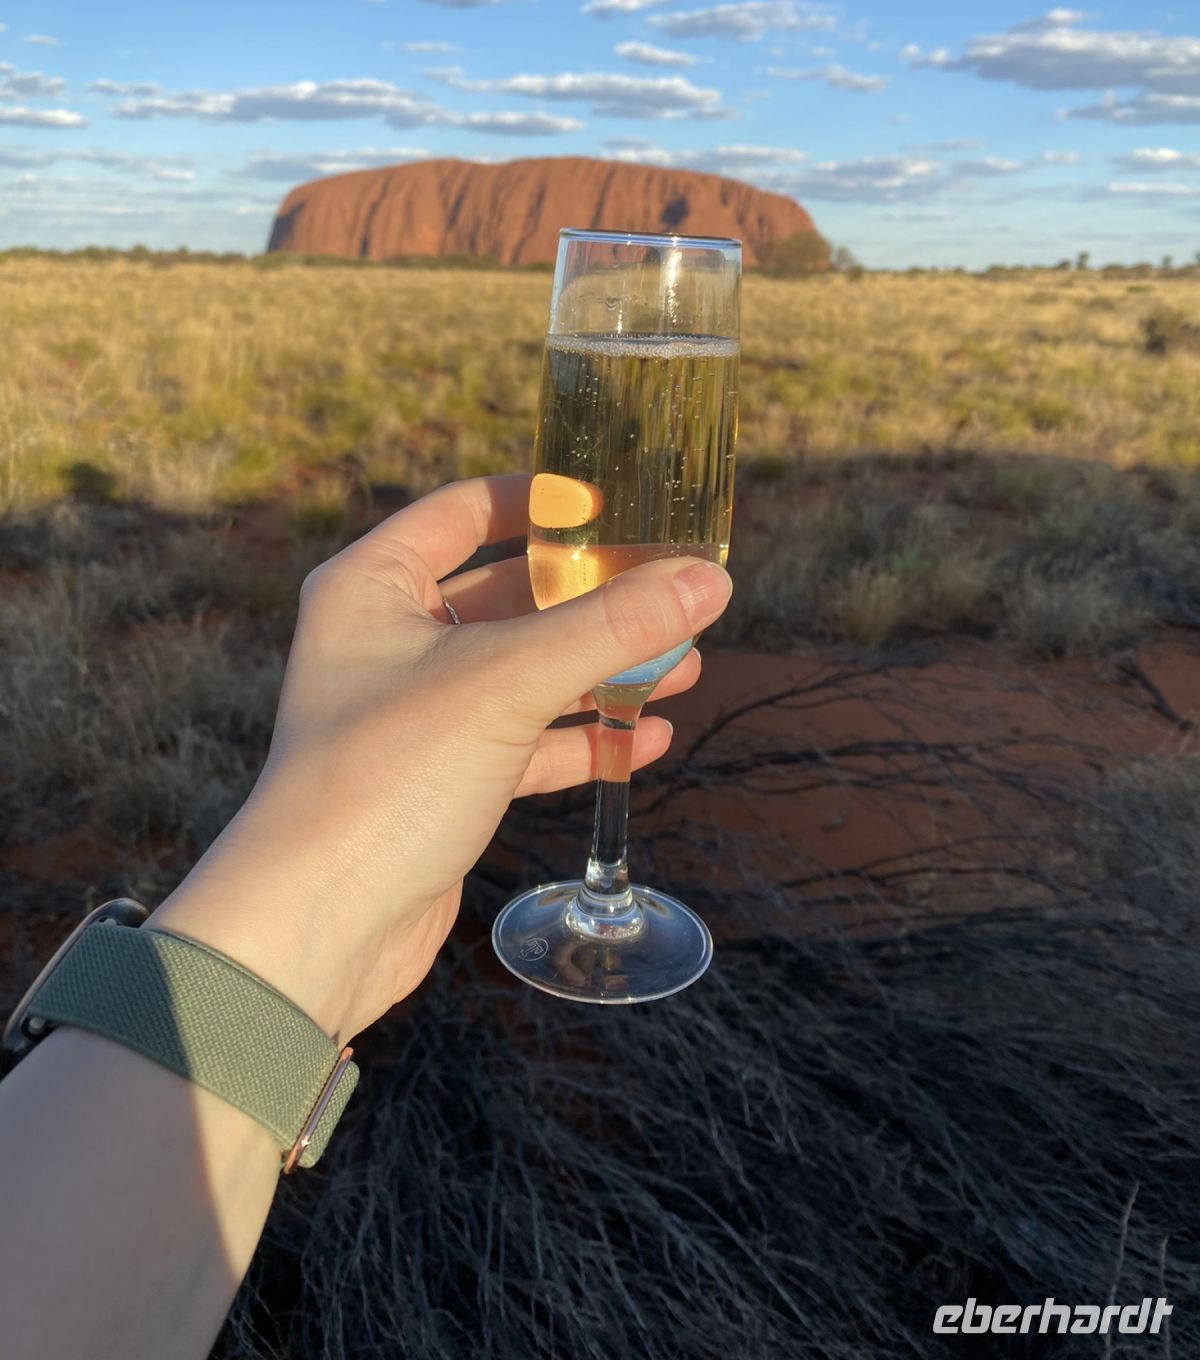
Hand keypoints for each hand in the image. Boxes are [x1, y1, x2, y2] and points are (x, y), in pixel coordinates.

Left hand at [148, 474, 731, 1041]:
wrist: (318, 927)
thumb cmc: (387, 778)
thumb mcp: (508, 682)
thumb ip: (611, 626)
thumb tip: (709, 580)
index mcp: (372, 585)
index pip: (467, 510)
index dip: (545, 503)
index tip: (622, 505)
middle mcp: (387, 638)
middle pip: (510, 593)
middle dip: (594, 599)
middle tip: (674, 595)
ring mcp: (415, 712)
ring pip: (525, 671)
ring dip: (601, 670)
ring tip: (684, 666)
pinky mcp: (441, 779)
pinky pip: (524, 740)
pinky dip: (581, 739)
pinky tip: (647, 740)